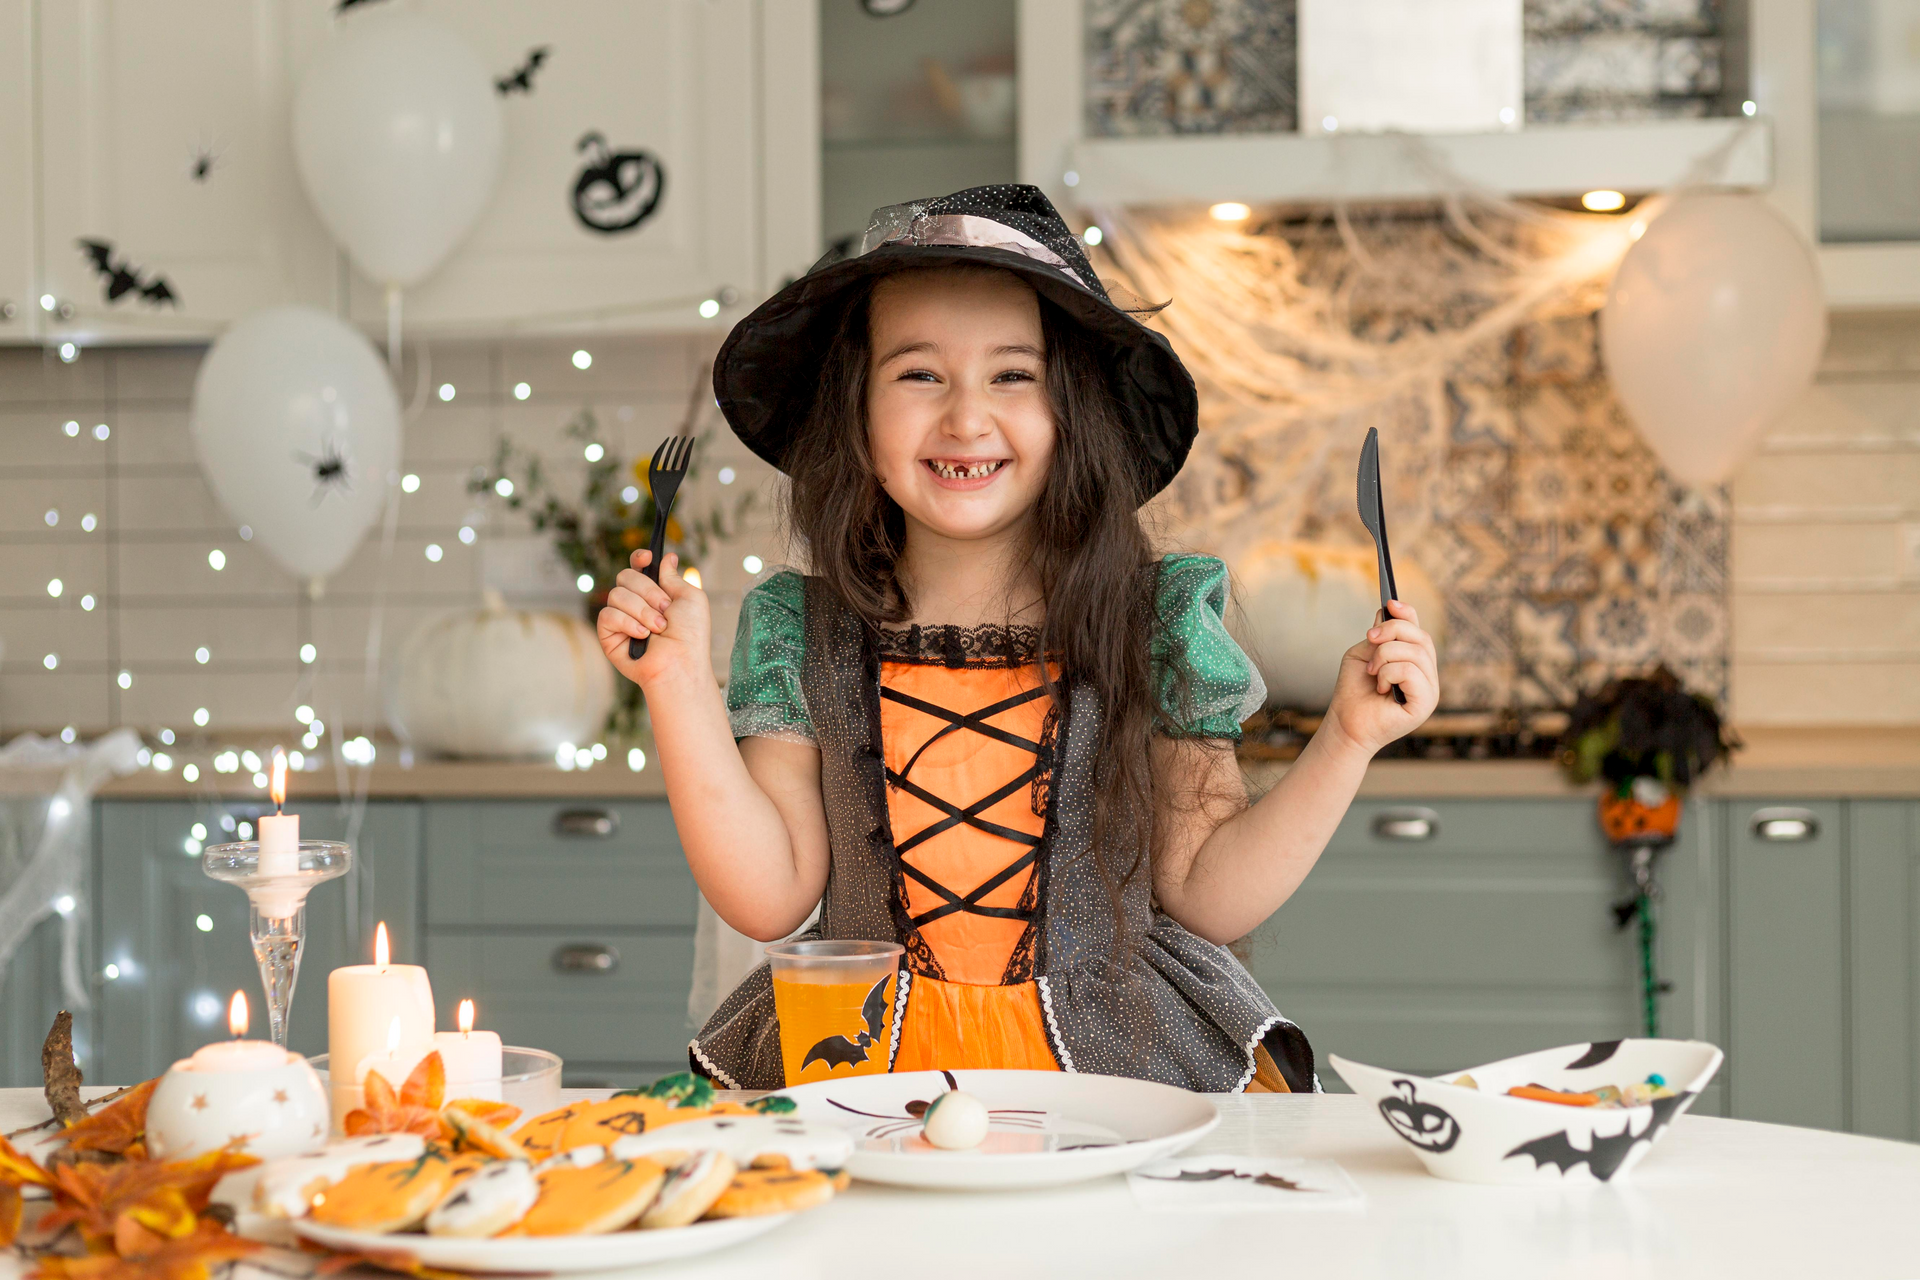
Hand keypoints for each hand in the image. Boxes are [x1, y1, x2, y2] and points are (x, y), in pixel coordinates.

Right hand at [597, 550, 712, 687]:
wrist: (681, 662)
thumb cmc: (691, 635)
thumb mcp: (691, 598)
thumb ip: (674, 577)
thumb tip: (667, 557)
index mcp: (655, 593)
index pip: (638, 567)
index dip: (638, 559)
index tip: (647, 557)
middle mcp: (636, 603)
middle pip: (625, 576)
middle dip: (648, 591)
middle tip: (665, 610)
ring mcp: (621, 618)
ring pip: (617, 594)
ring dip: (642, 610)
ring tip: (658, 628)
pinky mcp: (608, 634)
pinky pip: (607, 614)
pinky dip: (627, 623)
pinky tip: (642, 636)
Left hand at [1321, 599, 1438, 758]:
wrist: (1345, 724)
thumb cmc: (1353, 692)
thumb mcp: (1363, 655)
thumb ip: (1379, 635)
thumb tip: (1390, 608)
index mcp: (1415, 663)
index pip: (1420, 632)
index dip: (1407, 614)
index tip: (1389, 602)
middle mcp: (1427, 676)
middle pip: (1421, 637)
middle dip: (1391, 631)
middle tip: (1369, 639)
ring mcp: (1430, 690)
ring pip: (1415, 652)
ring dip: (1385, 656)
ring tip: (1372, 671)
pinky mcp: (1425, 703)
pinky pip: (1411, 671)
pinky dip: (1389, 673)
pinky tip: (1381, 687)